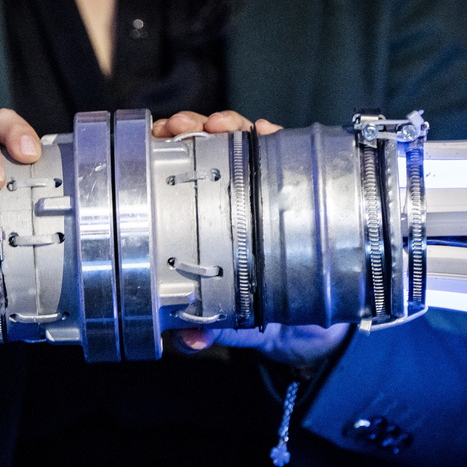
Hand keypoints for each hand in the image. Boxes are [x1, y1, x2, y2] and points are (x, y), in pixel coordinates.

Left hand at [156, 111, 349, 367]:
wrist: (314, 331)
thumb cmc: (263, 317)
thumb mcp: (233, 324)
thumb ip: (212, 328)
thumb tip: (192, 340)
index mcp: (205, 225)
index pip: (177, 182)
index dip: (162, 158)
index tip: (153, 142)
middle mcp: (231, 202)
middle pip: (204, 153)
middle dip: (190, 130)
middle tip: (182, 128)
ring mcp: (264, 192)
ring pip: (242, 145)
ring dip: (229, 127)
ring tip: (222, 127)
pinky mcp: (301, 189)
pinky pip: (288, 155)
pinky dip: (275, 137)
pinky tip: (268, 132)